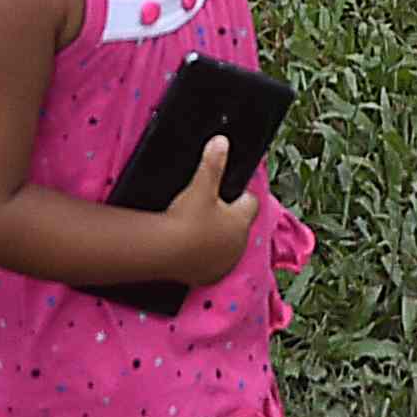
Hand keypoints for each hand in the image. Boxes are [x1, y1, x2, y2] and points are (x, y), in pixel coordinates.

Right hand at [156, 136, 262, 287]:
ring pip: (228, 245)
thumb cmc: (186, 218)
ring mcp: (226, 262)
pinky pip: (214, 263)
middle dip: (229, 218)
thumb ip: (213, 162)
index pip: (251, 202)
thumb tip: (222, 141)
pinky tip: (193, 249)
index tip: (227, 192)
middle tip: (207, 210)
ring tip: (198, 229)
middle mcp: (239, 243)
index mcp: (241, 220)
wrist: (166, 251)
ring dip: (219, 238)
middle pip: (239, 225)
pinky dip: (207, 257)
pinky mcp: (211, 275)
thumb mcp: (200, 186)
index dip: (240, 195)